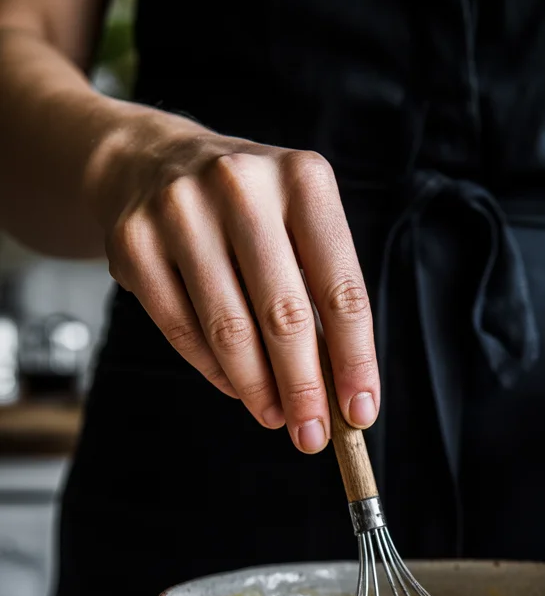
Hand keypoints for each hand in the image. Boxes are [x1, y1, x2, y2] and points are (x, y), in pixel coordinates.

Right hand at [90, 118, 377, 449]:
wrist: (149, 161)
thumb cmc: (249, 211)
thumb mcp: (298, 226)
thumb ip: (321, 298)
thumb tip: (340, 392)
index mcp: (303, 179)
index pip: (341, 289)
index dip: (355, 360)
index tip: (360, 411)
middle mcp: (241, 185)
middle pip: (283, 315)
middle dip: (304, 388)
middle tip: (312, 434)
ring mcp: (179, 210)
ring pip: (228, 329)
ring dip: (257, 389)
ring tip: (275, 418)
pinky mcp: (133, 242)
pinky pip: (181, 329)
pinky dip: (214, 370)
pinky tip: (236, 387)